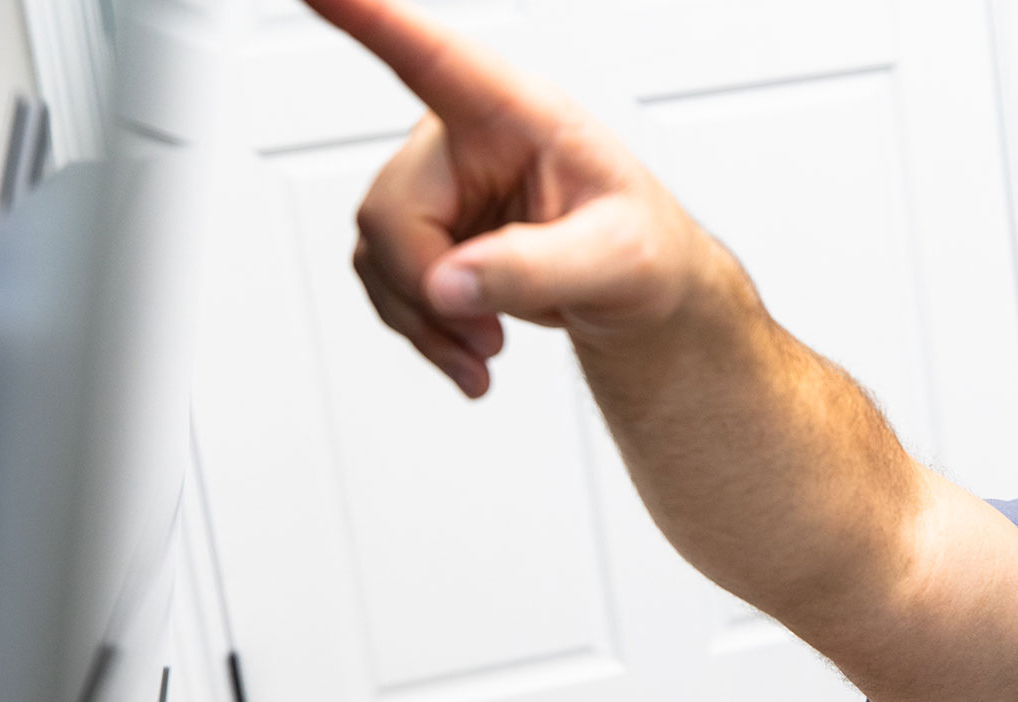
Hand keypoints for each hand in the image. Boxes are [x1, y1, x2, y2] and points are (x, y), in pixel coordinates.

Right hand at [307, 0, 748, 396]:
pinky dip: (421, 330)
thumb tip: (449, 285)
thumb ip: (537, 269)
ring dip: (425, 320)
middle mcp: (464, 136)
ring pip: (379, 253)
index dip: (371, 17)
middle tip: (486, 335)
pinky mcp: (425, 230)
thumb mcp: (620, 261)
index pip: (435, 58)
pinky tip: (466, 352)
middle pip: (391, 210)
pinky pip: (385, 281)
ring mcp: (439, 186)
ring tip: (485, 350)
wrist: (641, 296)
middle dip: (429, 288)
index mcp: (518, 114)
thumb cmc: (646, 252)